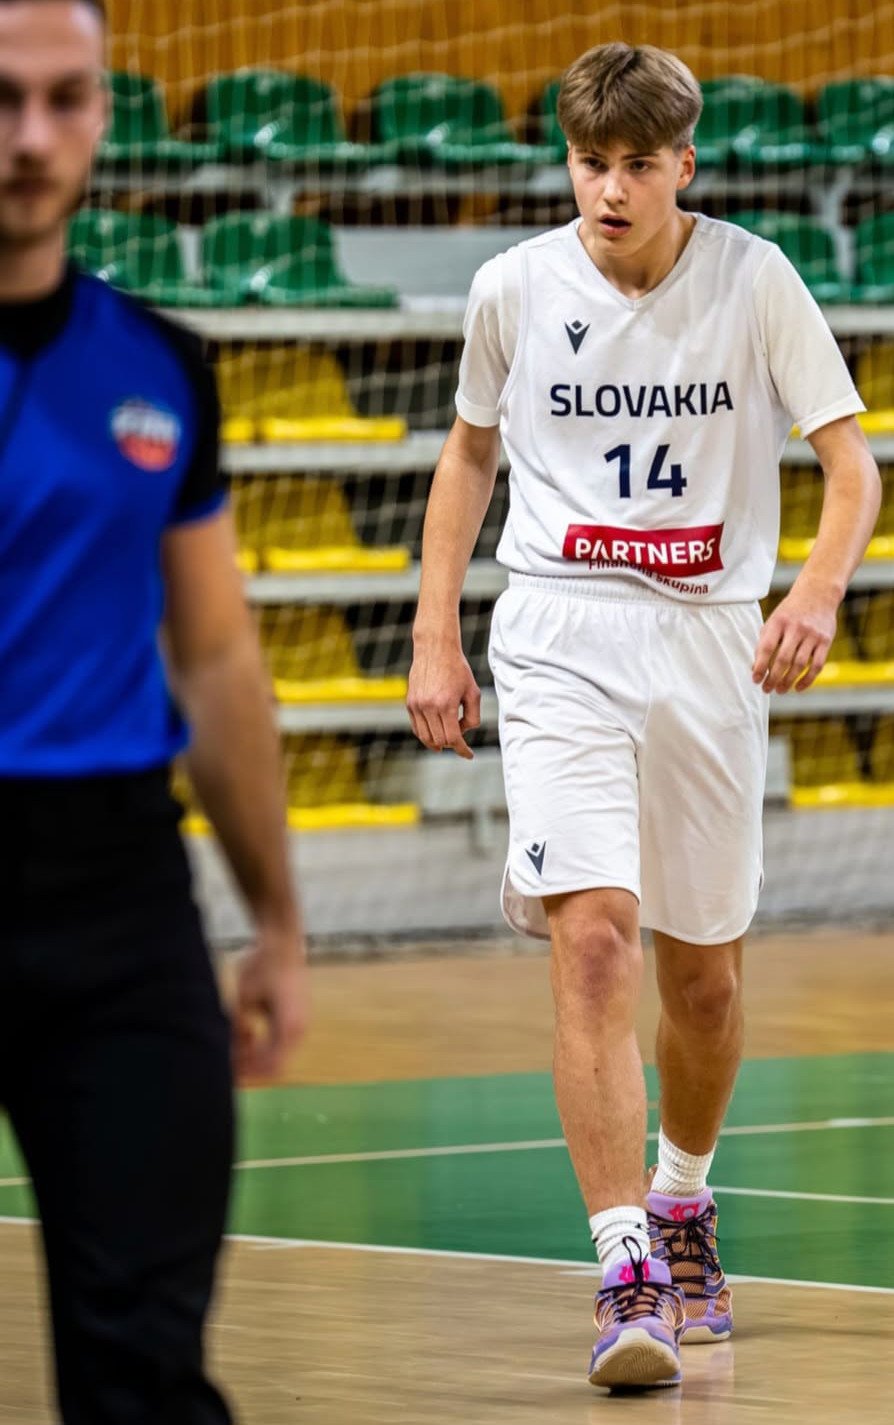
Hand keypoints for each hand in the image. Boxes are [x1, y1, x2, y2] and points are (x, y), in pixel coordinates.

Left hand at [231, 930, 309, 1082]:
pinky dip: (262, 1043)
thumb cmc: (262, 965)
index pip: (268, 1065)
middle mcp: (299, 1029)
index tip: (226, 1070)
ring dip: (255, 1053)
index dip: (246, 1071)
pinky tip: (246, 1030)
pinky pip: (278, 1041)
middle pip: (274, 1065)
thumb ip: (237, 1027)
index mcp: (288, 1027)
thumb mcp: (243, 998)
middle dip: (250, 1065)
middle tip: (227, 1061)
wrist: (280, 941)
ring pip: (277, 1054)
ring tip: (236, 1039)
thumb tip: (226, 1050)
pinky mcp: (296, 1017)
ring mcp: (300, 1024)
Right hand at [407, 638, 480, 758]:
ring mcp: (416, 705)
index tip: (468, 755)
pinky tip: (435, 732)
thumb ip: (473, 716)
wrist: (435, 649)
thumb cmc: (457, 669)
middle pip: (439, 741)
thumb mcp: (473, 692)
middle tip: (460, 739)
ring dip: (438, 742)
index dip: (462, 750)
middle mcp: (428, 707)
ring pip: (425, 737)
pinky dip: (426, 734)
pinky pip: (416, 727)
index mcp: (446, 705)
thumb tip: (463, 732)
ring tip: (447, 739)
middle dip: (452, 744)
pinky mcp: (410, 703)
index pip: (453, 738)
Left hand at [752, 585, 837, 693]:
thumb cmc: (790, 612)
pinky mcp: (826, 641)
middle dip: (773, 678)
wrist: (818, 594)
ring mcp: (813, 635)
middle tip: (767, 689)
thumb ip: (764, 642)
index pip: (767, 648)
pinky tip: (798, 687)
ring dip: (788, 681)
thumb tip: (755, 667)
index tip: (755, 680)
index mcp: (779, 622)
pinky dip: (808, 679)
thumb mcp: (774, 620)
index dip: (760, 666)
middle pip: (783, 659)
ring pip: (800, 664)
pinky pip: (817, 665)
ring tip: (780, 690)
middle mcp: (796, 628)